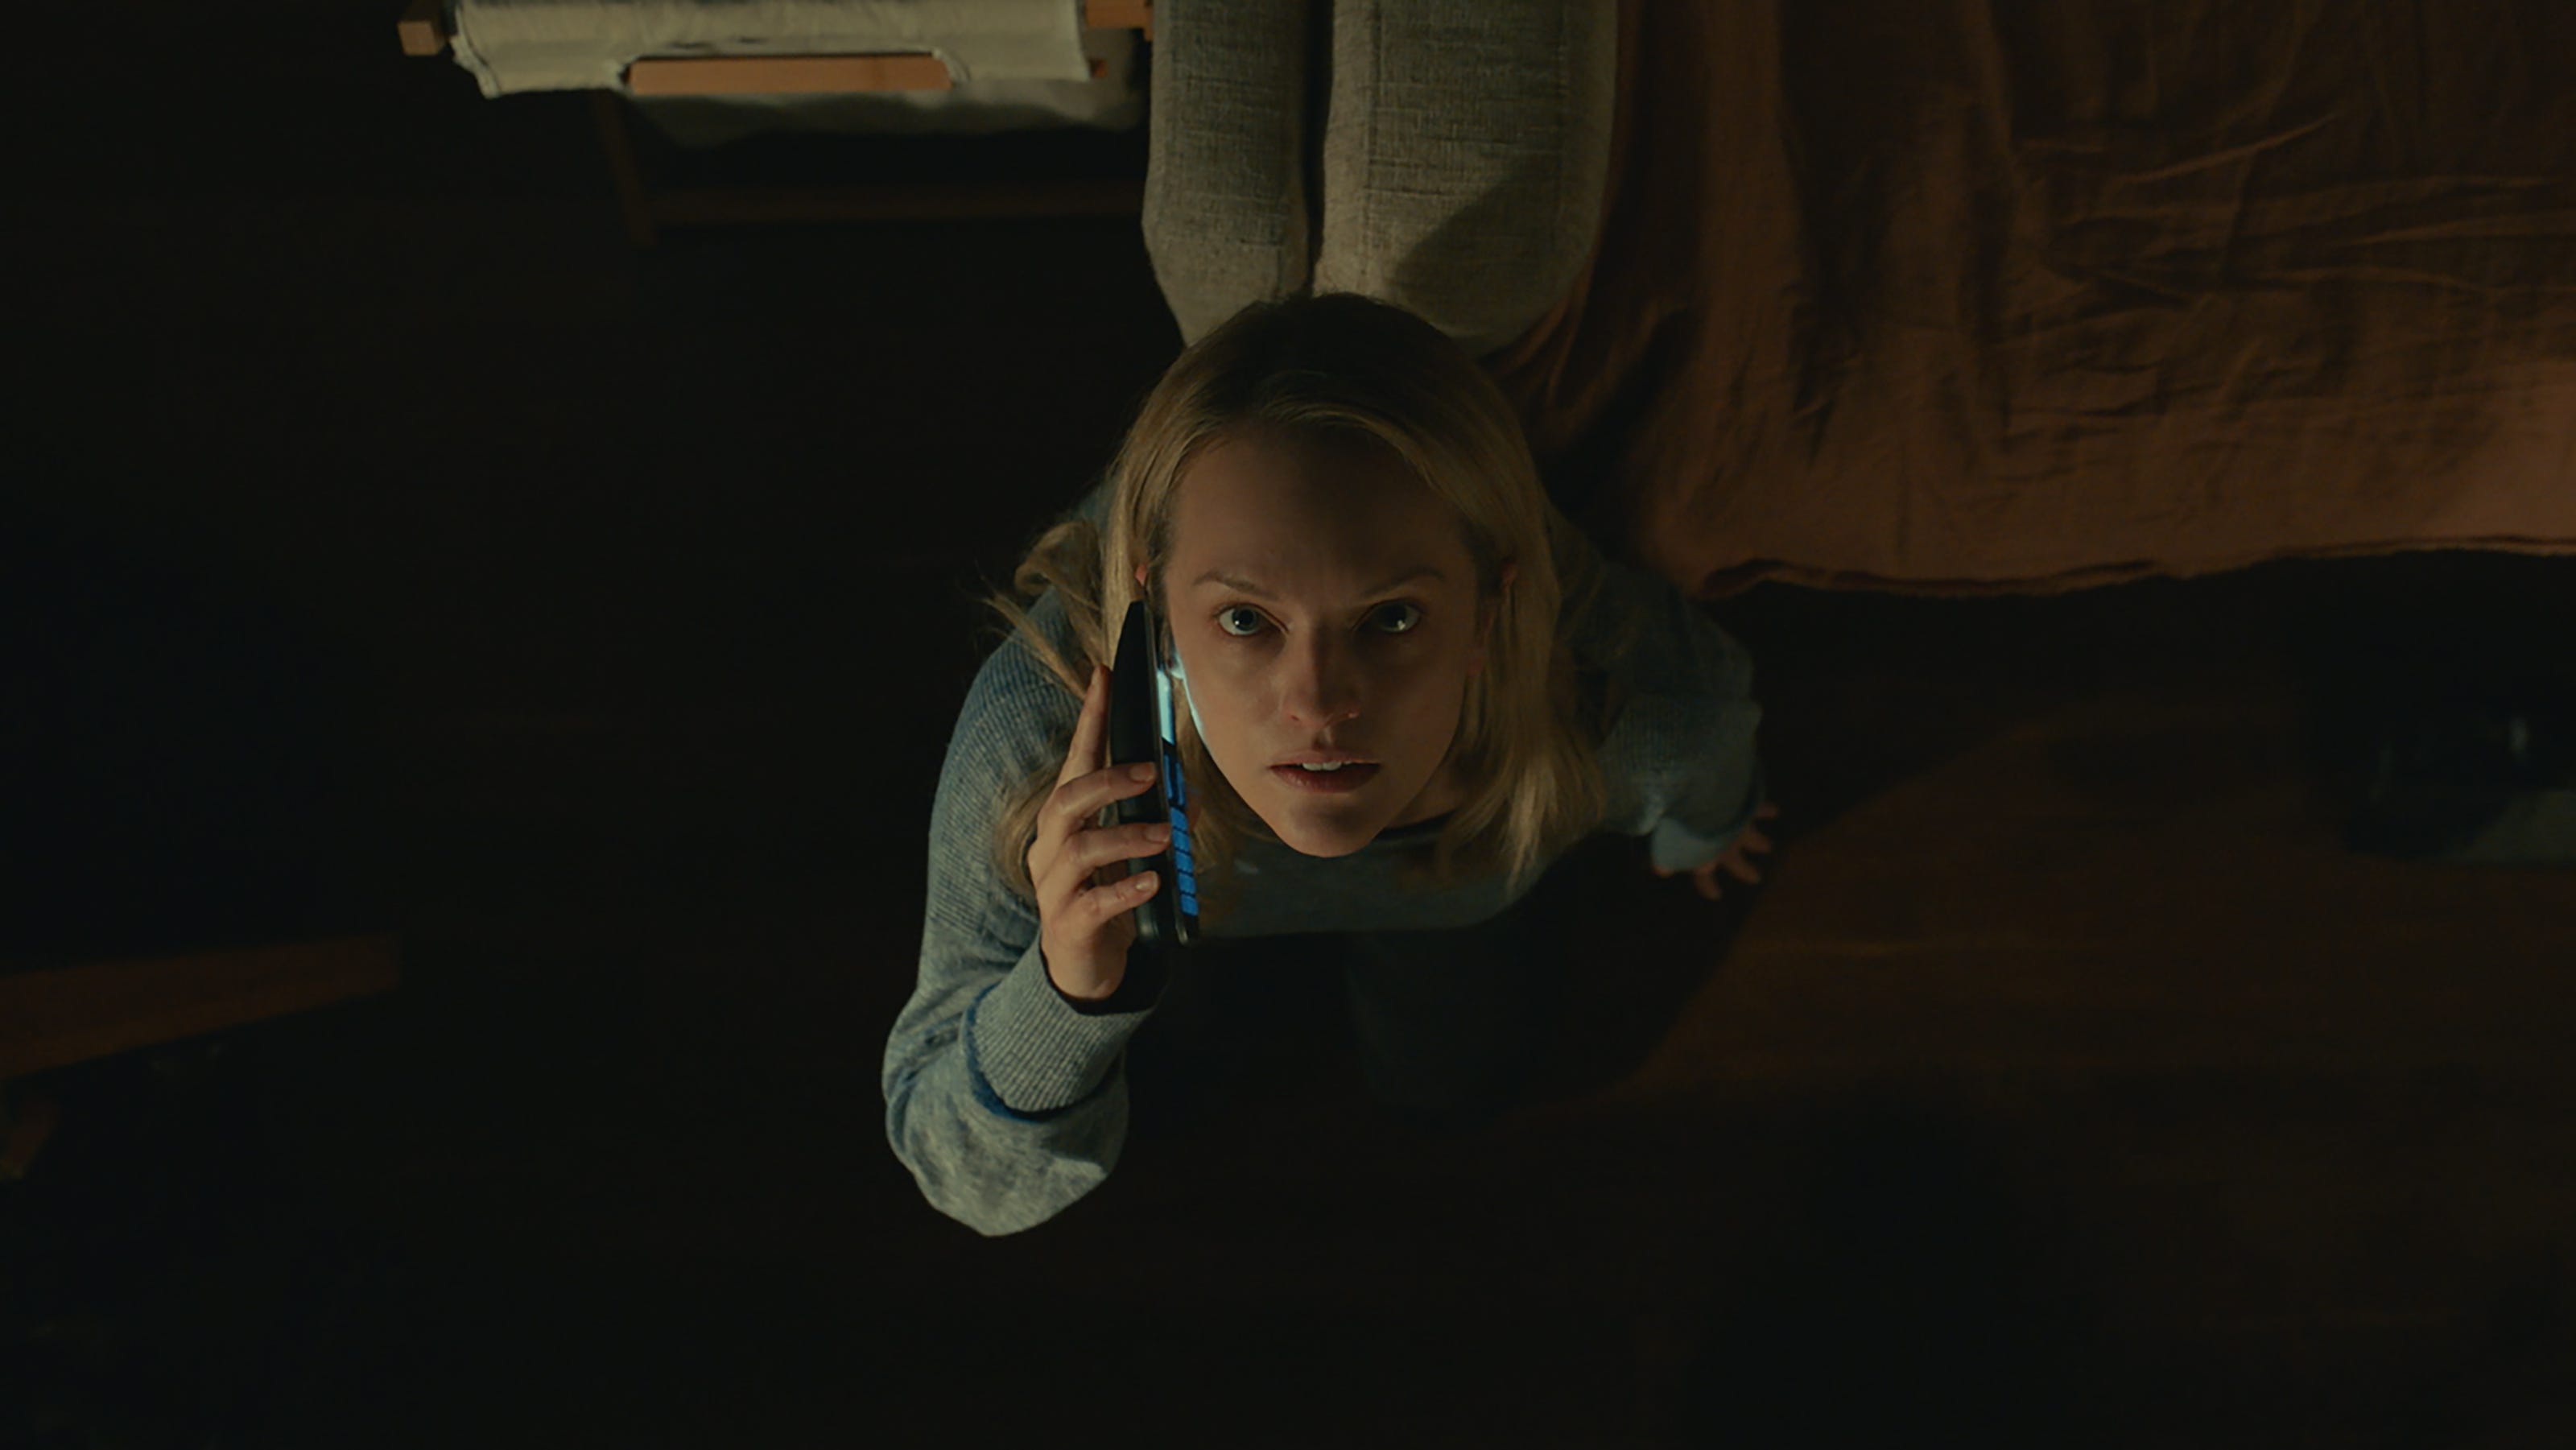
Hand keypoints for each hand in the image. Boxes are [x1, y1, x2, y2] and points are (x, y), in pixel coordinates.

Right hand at [1027, 663, 1170, 1000]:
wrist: (1083, 968)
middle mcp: (1052, 846)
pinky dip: (1126, 889)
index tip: (1104, 674)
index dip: (1090, 718)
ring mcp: (1054, 886)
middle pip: (1068, 800)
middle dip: (1109, 780)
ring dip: (1127, 836)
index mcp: (1066, 821)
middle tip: (1151, 775)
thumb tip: (1181, 786)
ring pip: (1081, 848)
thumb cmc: (1105, 896)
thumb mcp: (1125, 851)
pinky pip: (1094, 902)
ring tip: (1166, 835)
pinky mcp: (1068, 924)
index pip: (1075, 760)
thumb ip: (1145, 817)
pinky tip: (1152, 883)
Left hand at [1651, 800, 1780, 900]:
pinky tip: (1774, 810)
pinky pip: (1760, 811)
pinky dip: (1766, 811)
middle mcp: (1726, 848)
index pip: (1705, 878)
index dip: (1708, 887)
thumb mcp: (1668, 842)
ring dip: (1761, 844)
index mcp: (1705, 858)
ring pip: (1756, 841)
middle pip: (1739, 865)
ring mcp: (1741, 830)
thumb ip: (1665, 856)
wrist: (1705, 800)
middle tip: (1756, 877)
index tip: (1716, 895)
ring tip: (1768, 846)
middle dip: (1746, 872)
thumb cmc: (1682, 823)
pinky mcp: (1749, 811)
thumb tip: (1660, 872)